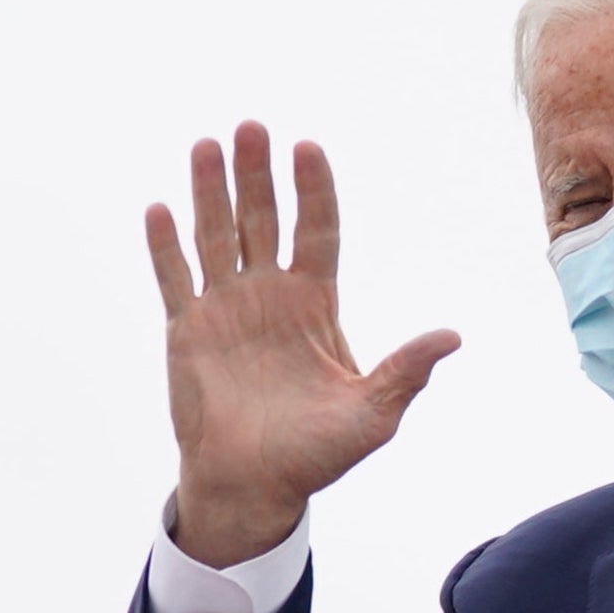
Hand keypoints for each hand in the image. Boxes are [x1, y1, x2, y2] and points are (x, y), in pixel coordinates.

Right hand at [146, 122, 458, 565]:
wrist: (256, 485)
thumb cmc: (317, 454)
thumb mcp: (372, 415)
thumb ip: (404, 372)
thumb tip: (452, 337)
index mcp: (315, 305)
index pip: (317, 232)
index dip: (313, 191)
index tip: (308, 148)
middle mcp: (269, 295)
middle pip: (263, 219)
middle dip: (258, 174)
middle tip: (252, 126)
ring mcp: (226, 308)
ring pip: (216, 235)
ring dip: (211, 191)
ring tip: (207, 144)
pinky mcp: (187, 330)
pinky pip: (175, 278)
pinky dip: (166, 246)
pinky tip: (161, 209)